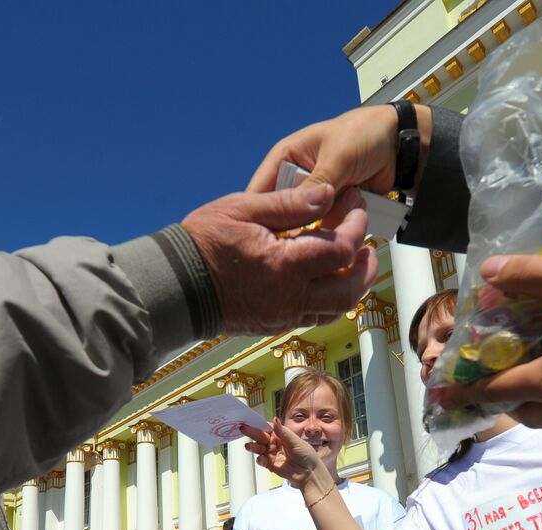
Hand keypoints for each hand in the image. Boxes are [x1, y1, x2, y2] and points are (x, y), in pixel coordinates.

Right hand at [181, 185, 376, 334]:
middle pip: (349, 289)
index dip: (356, 226)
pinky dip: (330, 299)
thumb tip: (326, 194)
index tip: (355, 207)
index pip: (340, 249)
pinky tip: (326, 279)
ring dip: (353, 285)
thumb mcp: (244, 208)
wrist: (174, 285)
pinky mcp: (275, 324)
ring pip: (336, 308)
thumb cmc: (202, 243)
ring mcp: (282, 315)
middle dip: (366, 265)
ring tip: (353, 261)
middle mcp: (288, 297)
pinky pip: (315, 316)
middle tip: (368, 244)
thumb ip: (290, 202)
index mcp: (283, 265)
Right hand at [240, 418, 329, 488]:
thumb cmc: (306, 455)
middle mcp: (274, 443)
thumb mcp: (295, 441)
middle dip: (252, 433)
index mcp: (281, 435)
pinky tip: (261, 458)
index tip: (250, 421)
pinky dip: (260, 460)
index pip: (267, 428)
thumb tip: (275, 418)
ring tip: (248, 446)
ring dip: (253, 447)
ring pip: (259, 449)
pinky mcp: (271, 465)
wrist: (310, 473)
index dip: (258, 425)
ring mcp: (272, 454)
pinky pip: (262, 461)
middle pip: (261, 437)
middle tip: (243, 429)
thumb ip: (283, 432)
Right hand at [247, 104, 430, 228]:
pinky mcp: (332, 211)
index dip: (261, 213)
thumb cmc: (365, 134)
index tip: (266, 235)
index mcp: (285, 158)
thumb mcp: (337, 156)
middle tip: (313, 227)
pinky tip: (351, 220)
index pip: (260, 191)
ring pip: (306, 226)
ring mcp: (315, 199)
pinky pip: (328, 229)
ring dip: (324, 226)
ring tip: (344, 211)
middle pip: (282, 215)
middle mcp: (296, 180)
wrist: (400, 146)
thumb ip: (318, 182)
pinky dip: (339, 229)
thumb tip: (302, 209)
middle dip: (298, 224)